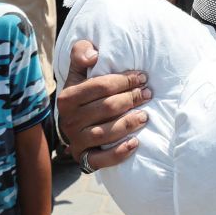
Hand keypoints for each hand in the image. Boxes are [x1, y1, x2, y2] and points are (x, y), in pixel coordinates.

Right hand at [56, 40, 149, 170]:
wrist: (73, 125)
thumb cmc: (83, 95)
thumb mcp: (78, 73)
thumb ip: (80, 55)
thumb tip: (93, 55)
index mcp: (67, 98)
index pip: (100, 86)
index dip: (124, 80)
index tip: (142, 77)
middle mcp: (68, 121)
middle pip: (107, 108)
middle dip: (132, 99)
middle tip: (148, 94)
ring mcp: (75, 141)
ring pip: (105, 133)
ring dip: (129, 123)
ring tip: (145, 116)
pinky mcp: (83, 159)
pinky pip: (100, 160)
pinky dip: (119, 153)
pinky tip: (135, 144)